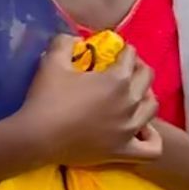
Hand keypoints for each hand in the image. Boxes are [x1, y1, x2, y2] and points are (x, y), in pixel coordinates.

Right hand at [13, 33, 160, 168]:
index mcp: (117, 79)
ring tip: (133, 96)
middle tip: (125, 69)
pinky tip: (140, 130)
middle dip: (138, 68)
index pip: (130, 56)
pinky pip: (151, 148)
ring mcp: (129, 129)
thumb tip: (75, 39)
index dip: (124, 50)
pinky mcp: (122, 150)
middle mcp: (129, 102)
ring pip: (152, 108)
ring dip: (145, 97)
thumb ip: (65, 43)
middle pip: (146, 78)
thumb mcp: (51, 62)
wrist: (36, 138)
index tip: (115, 51)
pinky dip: (150, 137)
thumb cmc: (45, 98)